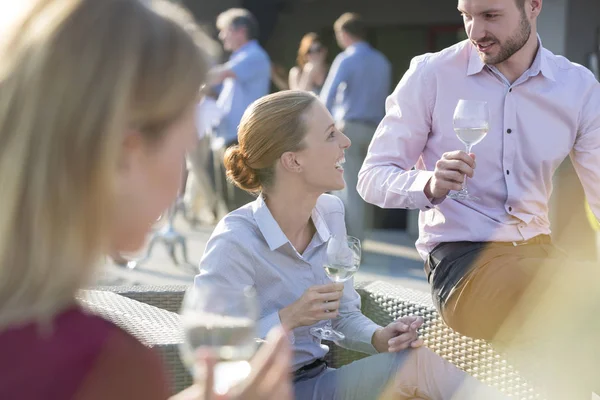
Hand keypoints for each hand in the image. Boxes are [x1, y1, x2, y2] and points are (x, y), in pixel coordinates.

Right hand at [171, 327, 292, 399]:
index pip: (265, 363)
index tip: (280, 329)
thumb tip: (204, 352)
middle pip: (280, 371)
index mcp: (248, 390)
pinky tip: (284, 379)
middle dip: (284, 351)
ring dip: (287, 365)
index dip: (274, 345)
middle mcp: (262, 397)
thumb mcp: (207, 397)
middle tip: (286, 335)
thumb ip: (207, 375)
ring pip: (285, 384)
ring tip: (286, 352)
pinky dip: (287, 383)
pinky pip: (285, 396)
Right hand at [279, 283, 343, 329]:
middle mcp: (316, 298)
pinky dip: (335, 312)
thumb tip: (335, 286)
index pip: (330, 286)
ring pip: (336, 304)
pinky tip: (332, 311)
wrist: (294, 314)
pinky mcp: (319, 317)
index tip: (341, 286)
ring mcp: (318, 308)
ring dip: (337, 303)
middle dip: (340, 294)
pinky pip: (333, 314)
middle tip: (339, 295)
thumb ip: (321, 289)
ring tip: (335, 303)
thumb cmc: (303, 301)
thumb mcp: (309, 291)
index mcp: (313, 290)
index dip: (339, 286)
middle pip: (336, 295)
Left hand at [372, 316, 423, 352]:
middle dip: (400, 339)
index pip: (419, 319)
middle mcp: (413, 329)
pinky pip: (414, 346)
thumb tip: (408, 327)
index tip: (412, 327)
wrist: (385, 341)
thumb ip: (399, 325)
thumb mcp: (391, 327)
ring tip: (390, 346)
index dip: (418, 322)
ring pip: (411, 341)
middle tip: (389, 342)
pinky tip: (410, 347)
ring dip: (400, 344)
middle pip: (412, 333)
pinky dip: (410, 347)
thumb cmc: (388, 331)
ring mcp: (413, 337)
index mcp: (408, 321)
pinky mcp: (412, 345)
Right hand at [424, 151, 475, 199]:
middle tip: (471, 175)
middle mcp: (440, 163)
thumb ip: (465, 160)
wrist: (436, 184)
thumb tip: (473, 155)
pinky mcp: (438, 183)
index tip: (473, 166)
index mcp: (446, 156)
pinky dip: (459, 187)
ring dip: (462, 179)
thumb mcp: (457, 165)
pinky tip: (459, 187)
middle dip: (469, 170)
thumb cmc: (449, 173)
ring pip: (456, 175)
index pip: (460, 153)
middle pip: (459, 164)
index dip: (469, 160)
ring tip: (461, 181)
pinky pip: (453, 185)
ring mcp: (438, 173)